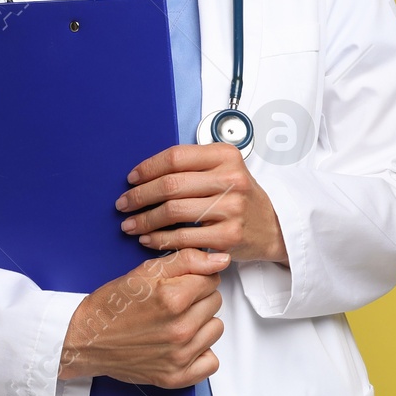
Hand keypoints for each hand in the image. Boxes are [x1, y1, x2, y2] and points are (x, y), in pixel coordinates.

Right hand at [59, 248, 228, 386]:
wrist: (86, 340)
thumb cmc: (112, 306)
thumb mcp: (145, 271)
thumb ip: (187, 260)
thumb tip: (221, 259)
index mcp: (173, 299)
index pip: (212, 279)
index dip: (196, 278)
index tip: (180, 284)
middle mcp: (179, 329)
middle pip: (215, 302)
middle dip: (198, 299)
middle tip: (173, 303)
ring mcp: (179, 356)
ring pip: (215, 329)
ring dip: (201, 324)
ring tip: (175, 322)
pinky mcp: (176, 377)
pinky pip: (211, 363)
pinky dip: (200, 354)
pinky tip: (182, 345)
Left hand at [116, 143, 289, 264]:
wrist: (272, 227)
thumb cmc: (240, 197)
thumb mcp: (225, 170)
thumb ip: (194, 166)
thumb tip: (146, 173)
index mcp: (226, 156)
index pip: (177, 157)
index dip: (148, 168)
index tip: (131, 179)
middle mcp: (232, 179)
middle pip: (171, 184)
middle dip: (139, 196)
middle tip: (123, 204)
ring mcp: (232, 208)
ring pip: (173, 211)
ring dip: (144, 220)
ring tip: (129, 224)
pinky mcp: (229, 236)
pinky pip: (182, 237)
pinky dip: (159, 239)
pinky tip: (147, 239)